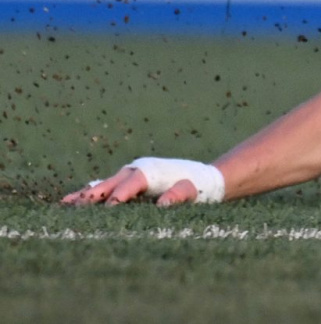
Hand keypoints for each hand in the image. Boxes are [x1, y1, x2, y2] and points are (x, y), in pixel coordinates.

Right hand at [62, 166, 200, 207]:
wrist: (198, 176)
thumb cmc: (195, 186)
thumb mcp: (192, 190)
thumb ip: (179, 195)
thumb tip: (163, 204)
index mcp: (150, 172)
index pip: (132, 183)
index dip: (121, 193)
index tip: (110, 205)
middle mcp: (134, 171)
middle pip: (110, 183)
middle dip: (95, 194)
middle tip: (76, 208)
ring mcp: (126, 177)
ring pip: (101, 185)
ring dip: (84, 195)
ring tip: (64, 205)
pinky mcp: (123, 184)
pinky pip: (102, 188)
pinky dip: (87, 195)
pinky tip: (68, 203)